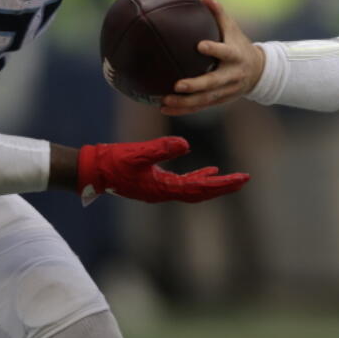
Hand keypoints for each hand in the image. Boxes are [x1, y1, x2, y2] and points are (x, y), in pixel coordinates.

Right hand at [77, 136, 248, 202]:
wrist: (93, 170)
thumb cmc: (113, 162)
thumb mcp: (137, 153)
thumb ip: (161, 148)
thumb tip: (186, 144)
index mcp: (164, 188)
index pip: (200, 189)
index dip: (222, 184)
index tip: (242, 179)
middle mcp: (165, 193)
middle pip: (201, 192)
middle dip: (223, 186)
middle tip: (245, 179)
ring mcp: (160, 189)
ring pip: (194, 189)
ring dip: (213, 183)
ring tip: (232, 177)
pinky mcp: (155, 182)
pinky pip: (183, 183)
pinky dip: (198, 177)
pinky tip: (208, 170)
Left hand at [161, 0, 262, 115]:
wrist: (259, 72)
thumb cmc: (239, 45)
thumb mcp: (234, 29)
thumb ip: (219, 14)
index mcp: (236, 56)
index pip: (225, 52)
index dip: (214, 50)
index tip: (199, 45)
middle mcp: (231, 76)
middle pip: (213, 83)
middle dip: (196, 86)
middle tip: (177, 85)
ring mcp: (226, 91)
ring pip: (205, 100)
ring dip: (185, 102)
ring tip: (164, 101)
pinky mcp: (219, 100)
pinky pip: (200, 107)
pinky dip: (183, 109)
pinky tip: (164, 108)